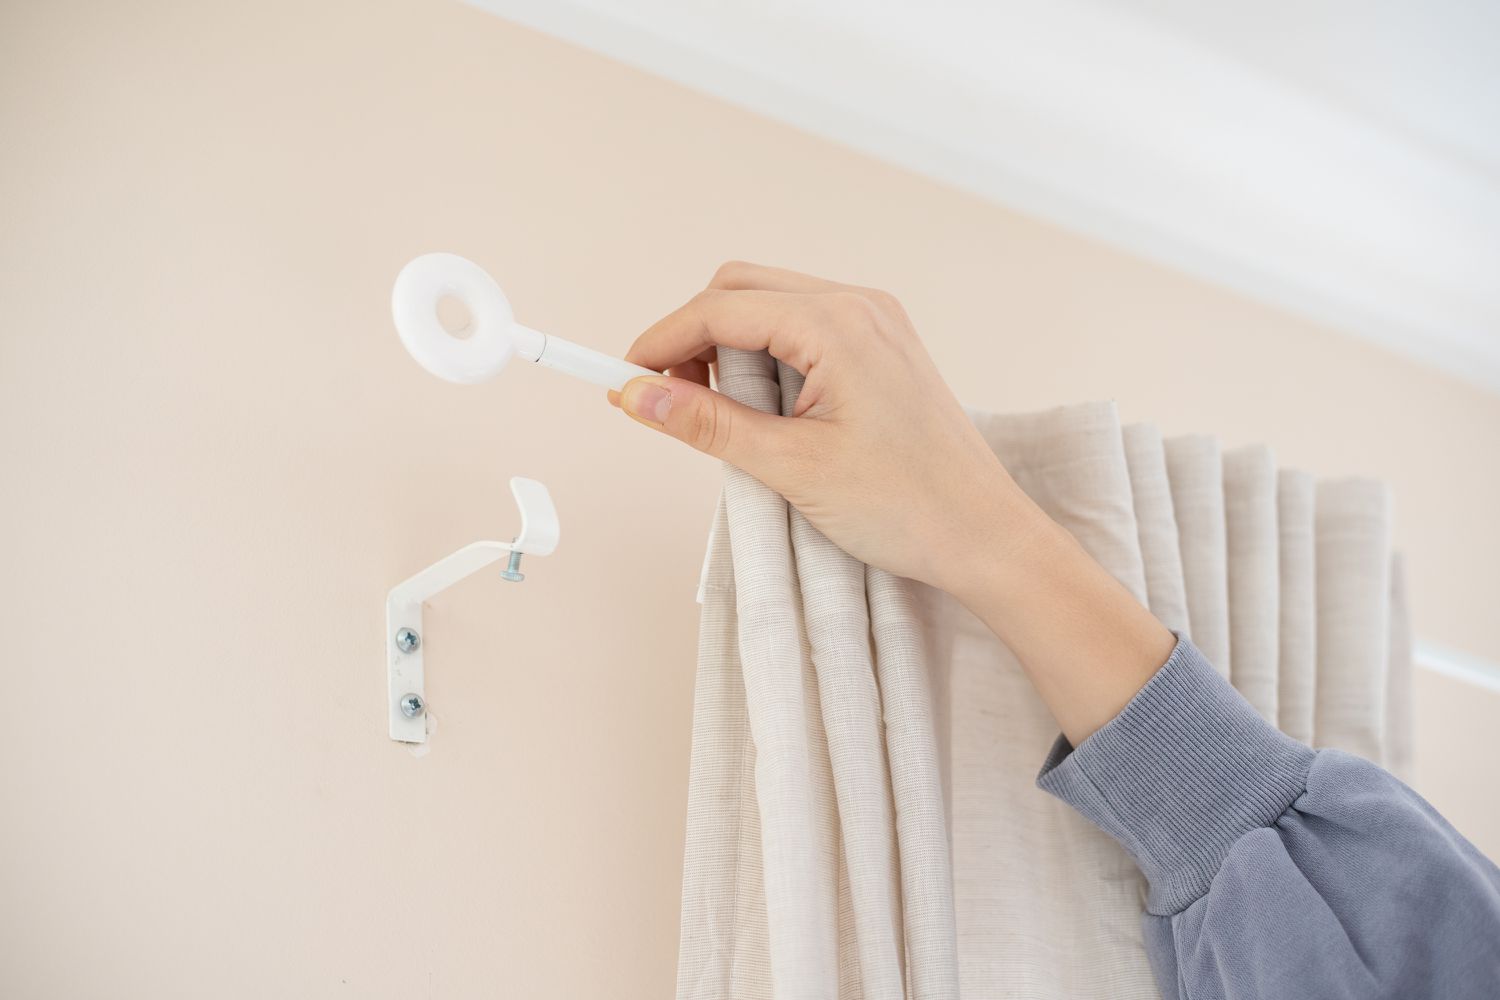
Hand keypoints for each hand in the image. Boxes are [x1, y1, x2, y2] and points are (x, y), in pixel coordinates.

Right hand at [610, 261, 1175, 744]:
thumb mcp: (791, 468)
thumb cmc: (907, 506)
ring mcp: (876, 323)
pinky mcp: (883, 348)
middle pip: (741, 290)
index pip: (720, 308)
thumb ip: (707, 424)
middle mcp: (859, 305)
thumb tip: (635, 396)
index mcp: (838, 323)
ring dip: (729, 347)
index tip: (624, 383)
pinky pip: (804, 329)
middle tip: (668, 401)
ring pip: (771, 305)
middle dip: (692, 336)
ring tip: (718, 415)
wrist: (986, 537)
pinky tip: (762, 411)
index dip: (662, 342)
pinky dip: (767, 357)